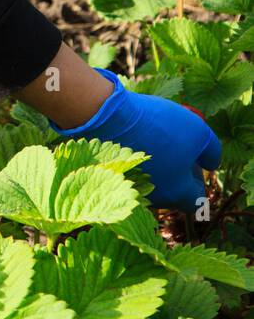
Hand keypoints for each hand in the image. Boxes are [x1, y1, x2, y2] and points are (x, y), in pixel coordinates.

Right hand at [54, 69, 220, 211]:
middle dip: (174, 171)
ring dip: (153, 164)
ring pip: (148, 180)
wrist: (106, 117)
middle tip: (173, 146)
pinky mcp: (109, 176)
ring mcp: (129, 188)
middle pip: (170, 191)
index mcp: (177, 193)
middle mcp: (152, 197)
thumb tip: (210, 164)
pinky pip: (127, 171)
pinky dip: (132, 158)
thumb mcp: (199, 132)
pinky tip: (130, 137)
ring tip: (150, 138)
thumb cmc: (157, 127)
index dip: (198, 182)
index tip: (193, 163)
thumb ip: (212, 151)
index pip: (195, 200)